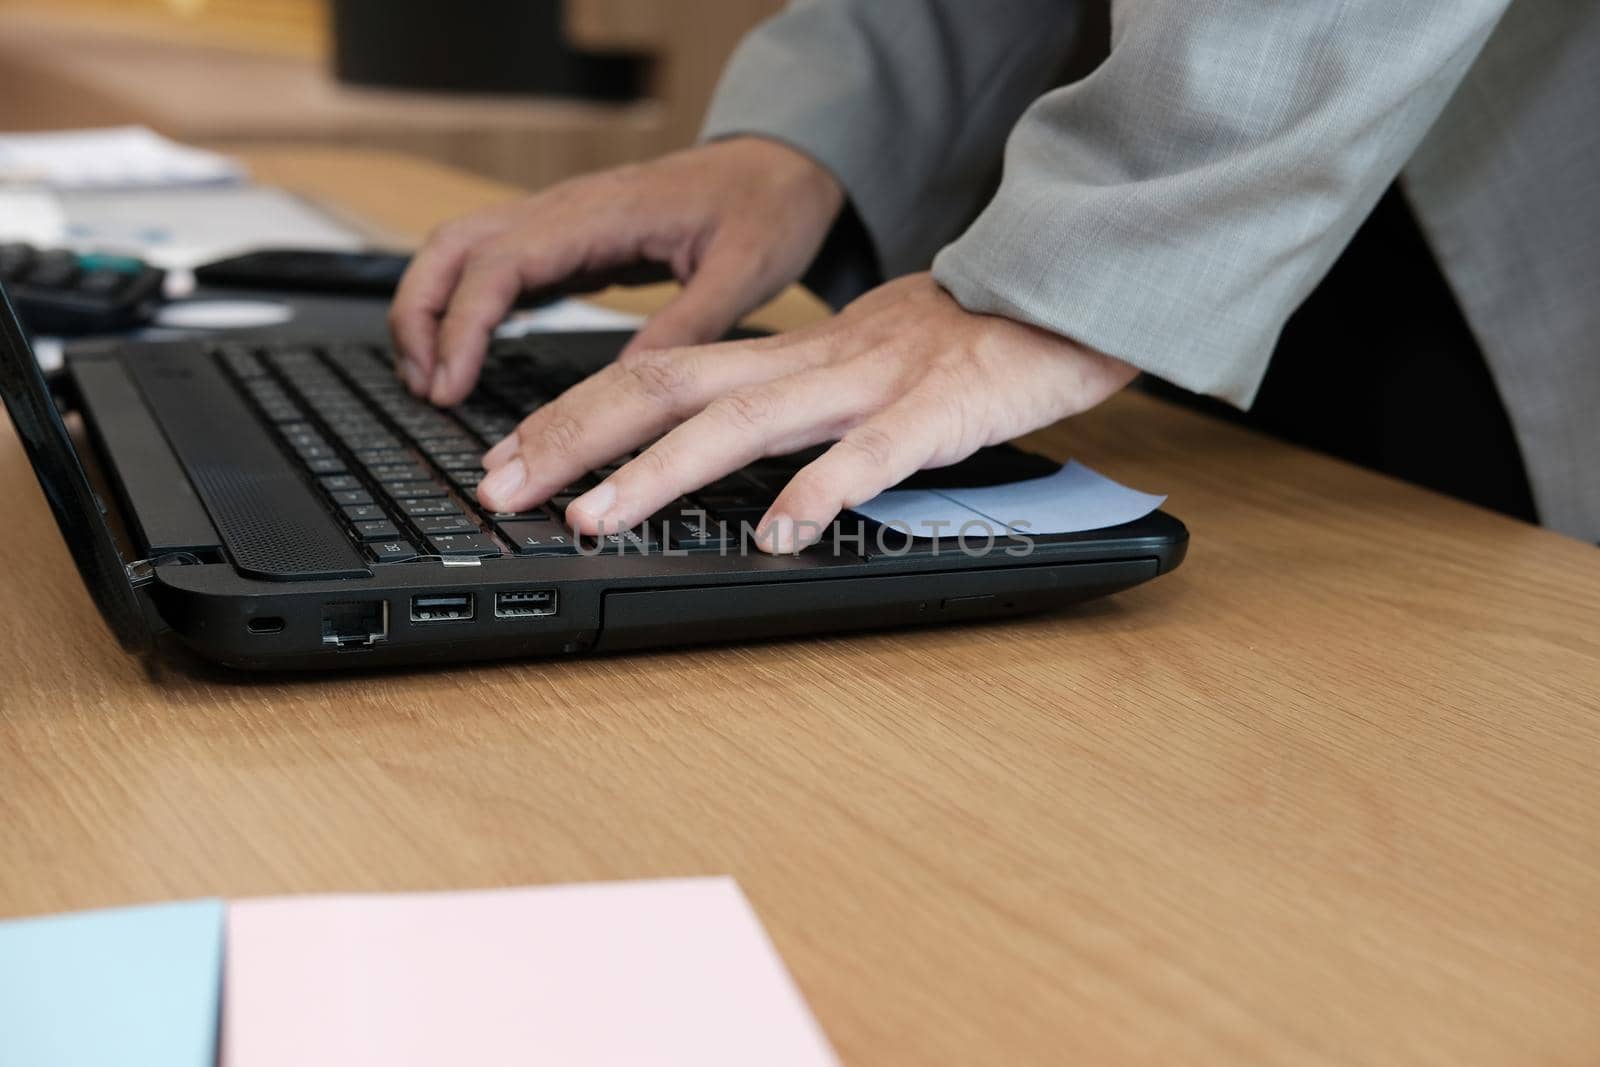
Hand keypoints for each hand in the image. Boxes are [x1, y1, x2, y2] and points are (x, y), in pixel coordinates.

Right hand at [389, 136, 844, 405]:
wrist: (781, 166)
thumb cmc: (766, 209)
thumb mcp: (742, 274)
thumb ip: (685, 328)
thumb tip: (628, 389)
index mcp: (601, 215)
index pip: (498, 264)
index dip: (462, 327)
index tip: (450, 385)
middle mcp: (567, 210)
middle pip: (452, 247)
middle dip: (420, 316)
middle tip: (425, 389)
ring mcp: (561, 222)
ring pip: (461, 251)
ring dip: (433, 310)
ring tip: (434, 381)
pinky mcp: (569, 240)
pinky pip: (496, 265)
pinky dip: (466, 307)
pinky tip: (468, 354)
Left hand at [476, 273, 1140, 551]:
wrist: (1062, 295)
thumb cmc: (963, 341)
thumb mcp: (857, 361)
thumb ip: (791, 399)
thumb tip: (720, 446)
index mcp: (789, 357)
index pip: (656, 374)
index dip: (573, 415)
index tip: (509, 457)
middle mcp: (810, 364)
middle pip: (667, 387)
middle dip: (573, 439)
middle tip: (501, 488)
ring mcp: (869, 385)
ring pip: (744, 422)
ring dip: (657, 472)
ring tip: (593, 518)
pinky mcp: (937, 413)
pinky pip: (869, 456)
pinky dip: (818, 495)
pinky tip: (775, 537)